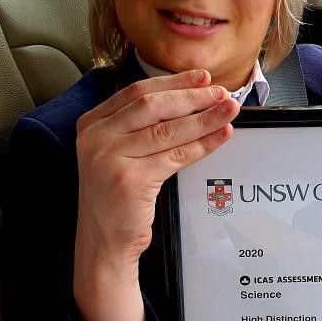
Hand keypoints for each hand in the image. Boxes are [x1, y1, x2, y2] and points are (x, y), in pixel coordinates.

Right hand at [73, 69, 238, 320]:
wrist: (103, 242)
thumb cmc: (117, 198)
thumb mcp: (118, 154)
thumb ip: (139, 128)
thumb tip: (188, 99)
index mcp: (92, 124)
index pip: (136, 92)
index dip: (173, 83)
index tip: (202, 78)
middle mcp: (96, 137)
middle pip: (152, 105)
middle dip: (191, 96)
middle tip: (221, 93)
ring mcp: (109, 158)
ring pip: (167, 130)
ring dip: (204, 118)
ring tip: (229, 110)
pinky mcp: (129, 180)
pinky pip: (175, 156)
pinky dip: (202, 144)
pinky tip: (221, 137)